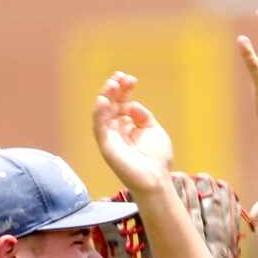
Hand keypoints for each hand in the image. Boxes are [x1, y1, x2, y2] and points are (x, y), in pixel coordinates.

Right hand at [93, 71, 173, 193]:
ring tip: (112, 84)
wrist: (157, 181)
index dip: (124, 90)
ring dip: (105, 97)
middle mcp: (117, 131)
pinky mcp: (106, 148)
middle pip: (111, 105)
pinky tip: (103, 101)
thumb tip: (131, 105)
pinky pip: (99, 128)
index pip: (121, 103)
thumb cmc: (158, 160)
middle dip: (114, 89)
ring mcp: (110, 139)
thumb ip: (143, 116)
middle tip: (120, 77)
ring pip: (102, 114)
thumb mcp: (154, 131)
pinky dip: (99, 114)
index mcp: (128, 126)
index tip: (131, 79)